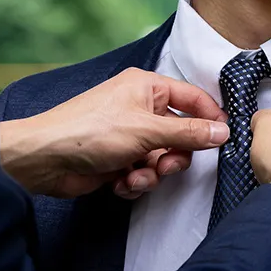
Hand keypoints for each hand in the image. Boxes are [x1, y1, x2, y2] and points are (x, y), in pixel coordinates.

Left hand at [0, 68, 229, 198]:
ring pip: (162, 158)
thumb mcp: (147, 130)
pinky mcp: (118, 159)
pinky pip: (143, 173)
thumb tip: (222, 131)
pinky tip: (120, 183)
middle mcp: (139, 108)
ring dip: (153, 173)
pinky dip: (136, 182)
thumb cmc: (90, 131)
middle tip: (165, 164)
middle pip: (180, 134)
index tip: (223, 140)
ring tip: (135, 176)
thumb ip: (188, 132)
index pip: (193, 98)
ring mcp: (129, 135)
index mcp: (147, 87)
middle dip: (174, 155)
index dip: (210, 118)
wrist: (47, 159)